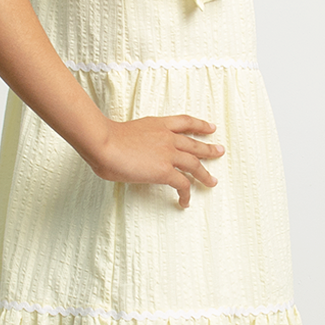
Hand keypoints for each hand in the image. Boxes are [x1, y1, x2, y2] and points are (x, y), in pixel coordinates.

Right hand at [87, 115, 224, 208]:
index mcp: (158, 124)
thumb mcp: (125, 132)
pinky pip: (183, 184)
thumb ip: (134, 141)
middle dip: (209, 148)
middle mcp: (167, 137)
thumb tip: (128, 153)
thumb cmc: (105, 139)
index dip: (200, 125)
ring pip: (195, 164)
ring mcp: (168, 154)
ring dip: (205, 174)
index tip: (211, 128)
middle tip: (219, 151)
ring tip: (212, 181)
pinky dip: (186, 194)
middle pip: (194, 143)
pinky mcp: (165, 171)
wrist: (105, 143)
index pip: (185, 122)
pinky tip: (186, 201)